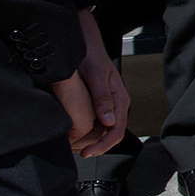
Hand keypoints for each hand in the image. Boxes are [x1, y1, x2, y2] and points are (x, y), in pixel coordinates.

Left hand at [50, 10, 128, 158]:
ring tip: (75, 146)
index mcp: (119, 99)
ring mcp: (109, 103)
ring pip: (105, 130)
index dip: (101, 146)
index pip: (116, 131)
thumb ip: (102, 98)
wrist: (85, 42)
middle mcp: (116, 103)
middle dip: (97, 146)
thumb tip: (108, 121)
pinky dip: (89, 132)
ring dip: (92, 140)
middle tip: (79, 153)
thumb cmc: (90, 55)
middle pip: (111, 134)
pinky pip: (98, 122)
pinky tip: (76, 134)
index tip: (86, 152)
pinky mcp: (99, 102)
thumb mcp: (95, 76)